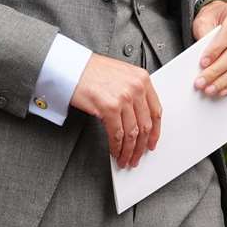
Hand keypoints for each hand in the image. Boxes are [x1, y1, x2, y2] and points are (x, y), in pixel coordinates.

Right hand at [71, 54, 161, 168]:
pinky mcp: (109, 107)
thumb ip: (133, 92)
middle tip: (137, 156)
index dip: (155, 131)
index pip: (156, 111)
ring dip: (129, 150)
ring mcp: (124, 98)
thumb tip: (137, 118)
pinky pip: (116, 134)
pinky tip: (115, 152)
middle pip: (145, 125)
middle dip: (141, 145)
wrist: (71, 68)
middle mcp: (137, 88)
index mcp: (143, 79)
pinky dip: (117, 147)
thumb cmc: (91, 71)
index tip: (151, 142)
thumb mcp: (122, 75)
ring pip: (132, 133)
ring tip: (126, 159)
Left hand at [192, 0, 226, 96]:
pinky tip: (223, 91)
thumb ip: (202, 35)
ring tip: (210, 90)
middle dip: (218, 70)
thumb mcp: (203, 20)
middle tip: (201, 82)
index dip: (216, 49)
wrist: (223, 17)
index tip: (202, 63)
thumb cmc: (212, 19)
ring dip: (226, 81)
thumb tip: (203, 62)